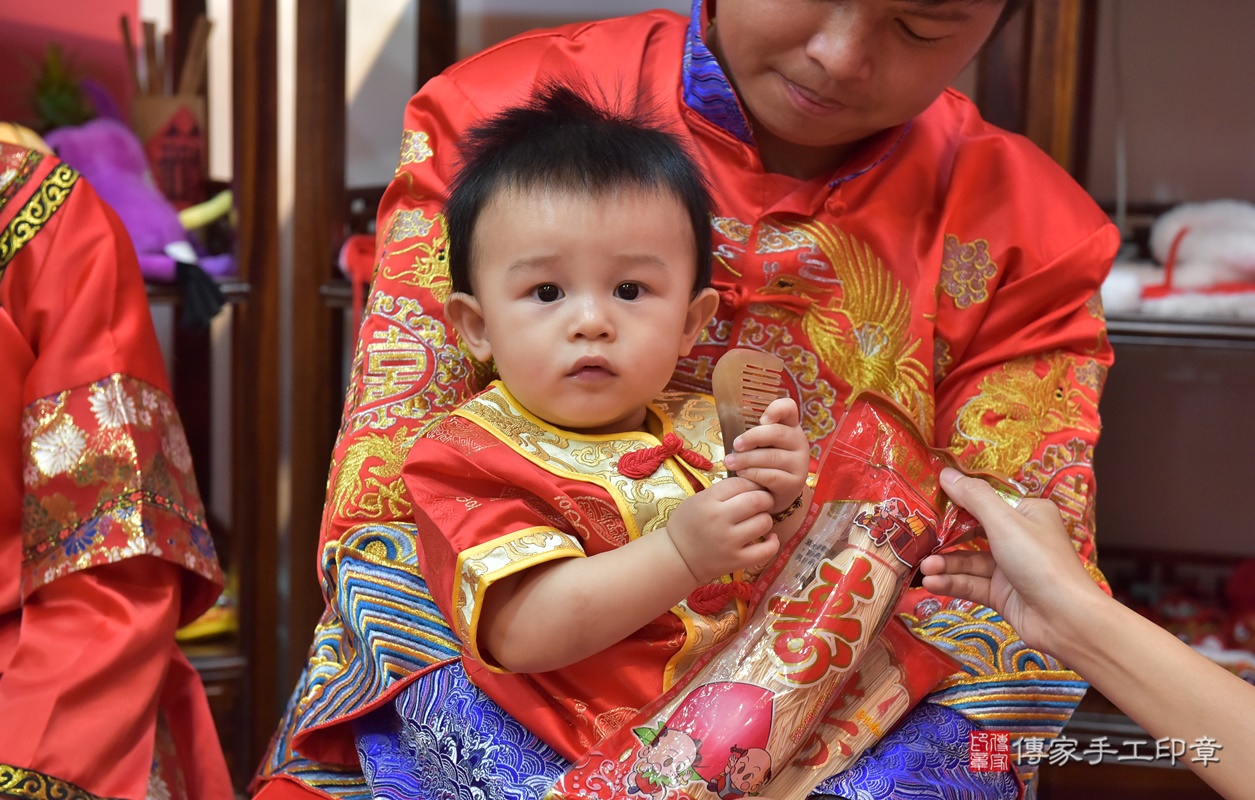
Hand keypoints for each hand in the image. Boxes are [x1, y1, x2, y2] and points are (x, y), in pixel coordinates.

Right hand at [664, 477, 777, 582]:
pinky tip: (769, 538)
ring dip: (766, 518)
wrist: (677, 558)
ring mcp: (730, 542)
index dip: (751, 483)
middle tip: (762, 502)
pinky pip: (766, 550)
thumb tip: (752, 483)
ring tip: (759, 520)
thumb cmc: (686, 525)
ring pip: (764, 522)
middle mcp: (720, 519)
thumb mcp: (697, 500)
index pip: (741, 483)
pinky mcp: (737, 561)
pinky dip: (773, 543)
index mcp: (708, 501)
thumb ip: (722, 492)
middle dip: (764, 498)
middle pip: (757, 500)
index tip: (752, 488)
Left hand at [722, 397, 808, 516]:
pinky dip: (753, 474)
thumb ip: (753, 435)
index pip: (788, 408)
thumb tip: (730, 425)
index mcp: (790, 426)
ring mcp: (800, 463)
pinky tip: (741, 474)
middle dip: (752, 438)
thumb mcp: (760, 445)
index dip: (776, 409)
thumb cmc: (763, 463)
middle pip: (777, 433)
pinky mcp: (795, 483)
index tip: (762, 419)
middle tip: (735, 445)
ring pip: (772, 456)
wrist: (775, 494)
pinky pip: (772, 476)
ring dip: (747, 459)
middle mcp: (799, 442)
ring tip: (730, 462)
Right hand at [919, 468, 1106, 655]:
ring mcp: (1009, 568)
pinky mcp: (1002, 595)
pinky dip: (952, 583)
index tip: (927, 498)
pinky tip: (932, 584)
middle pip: (973, 532)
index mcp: (1027, 513)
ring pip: (969, 561)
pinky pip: (971, 584)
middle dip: (944, 537)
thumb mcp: (1004, 522)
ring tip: (924, 568)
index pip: (987, 501)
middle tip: (916, 536)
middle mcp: (1019, 538)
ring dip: (945, 564)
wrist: (1066, 619)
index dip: (957, 500)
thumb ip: (973, 497)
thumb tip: (945, 473)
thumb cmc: (1039, 560)